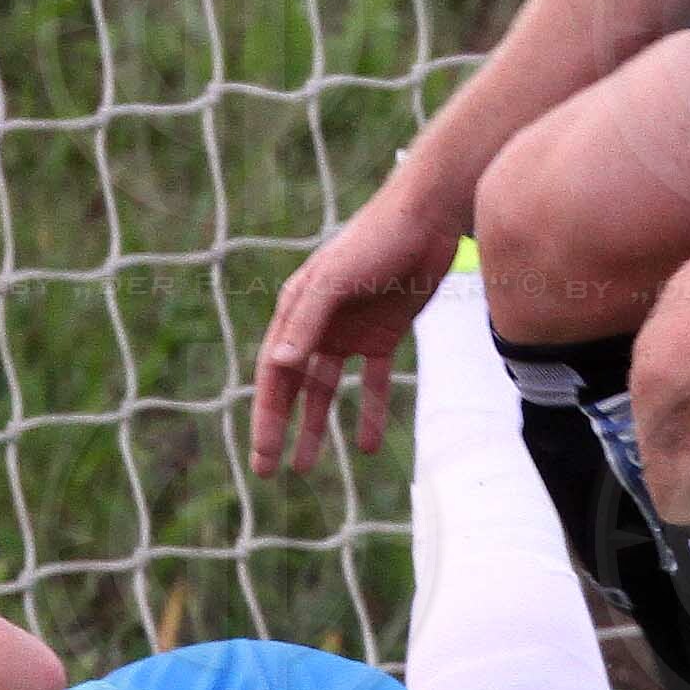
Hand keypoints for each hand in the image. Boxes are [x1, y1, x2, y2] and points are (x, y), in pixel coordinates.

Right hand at [252, 194, 463, 472]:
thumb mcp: (335, 280)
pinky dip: (371, 412)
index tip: (263, 455)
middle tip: (268, 470)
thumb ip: (307, 322)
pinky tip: (369, 447)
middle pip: (293, 386)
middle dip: (280, 427)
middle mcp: (318, 325)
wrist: (426, 219)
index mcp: (296, 310)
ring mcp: (351, 331)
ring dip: (317, 426)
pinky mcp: (384, 333)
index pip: (274, 373)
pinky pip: (373, 381)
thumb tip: (277, 366)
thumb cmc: (373, 240)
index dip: (266, 415)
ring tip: (307, 466)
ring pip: (327, 389)